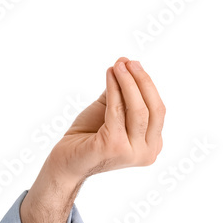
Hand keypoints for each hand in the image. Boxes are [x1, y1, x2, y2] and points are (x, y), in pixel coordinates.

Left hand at [46, 57, 164, 184]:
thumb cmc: (87, 137)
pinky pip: (117, 112)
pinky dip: (114, 90)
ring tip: (119, 65)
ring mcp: (133, 152)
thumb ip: (120, 94)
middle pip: (153, 109)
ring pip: (138, 109)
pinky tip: (109, 75)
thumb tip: (126, 64)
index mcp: (152, 145)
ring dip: (128, 83)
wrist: (65, 160)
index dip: (147, 86)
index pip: (158, 110)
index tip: (134, 65)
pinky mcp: (115, 146)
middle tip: (129, 62)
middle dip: (142, 82)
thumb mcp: (109, 112)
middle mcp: (148, 152)